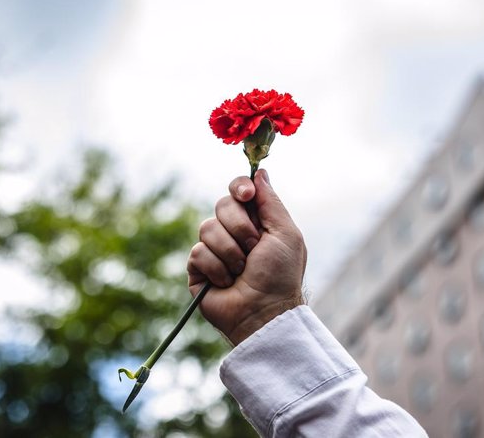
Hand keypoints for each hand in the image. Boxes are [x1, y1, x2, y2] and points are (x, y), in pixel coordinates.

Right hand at [187, 169, 305, 344]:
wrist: (264, 311)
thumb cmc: (281, 275)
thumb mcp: (286, 233)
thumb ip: (271, 202)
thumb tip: (260, 172)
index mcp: (255, 221)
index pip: (238, 190)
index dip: (239, 188)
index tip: (246, 195)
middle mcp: (233, 231)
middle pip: (221, 205)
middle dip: (240, 227)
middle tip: (253, 248)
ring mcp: (214, 249)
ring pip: (207, 228)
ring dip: (230, 251)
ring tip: (242, 271)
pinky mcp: (198, 268)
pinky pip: (198, 252)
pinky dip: (216, 268)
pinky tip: (227, 283)